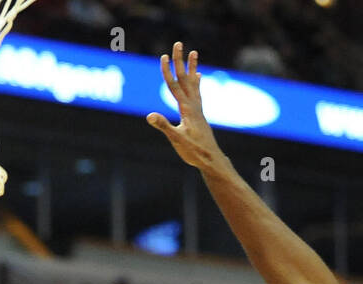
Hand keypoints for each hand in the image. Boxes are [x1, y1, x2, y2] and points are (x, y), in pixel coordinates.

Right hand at [147, 42, 221, 168]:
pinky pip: (197, 94)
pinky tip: (198, 78)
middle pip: (185, 79)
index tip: (164, 56)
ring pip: (193, 84)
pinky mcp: (199, 115)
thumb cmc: (194, 152)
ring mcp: (198, 110)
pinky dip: (196, 83)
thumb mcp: (177, 140)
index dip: (168, 71)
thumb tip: (150, 116)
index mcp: (187, 109)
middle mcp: (194, 106)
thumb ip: (164, 126)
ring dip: (191, 68)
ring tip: (194, 53)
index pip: (174, 86)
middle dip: (180, 61)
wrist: (212, 160)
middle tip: (179, 43)